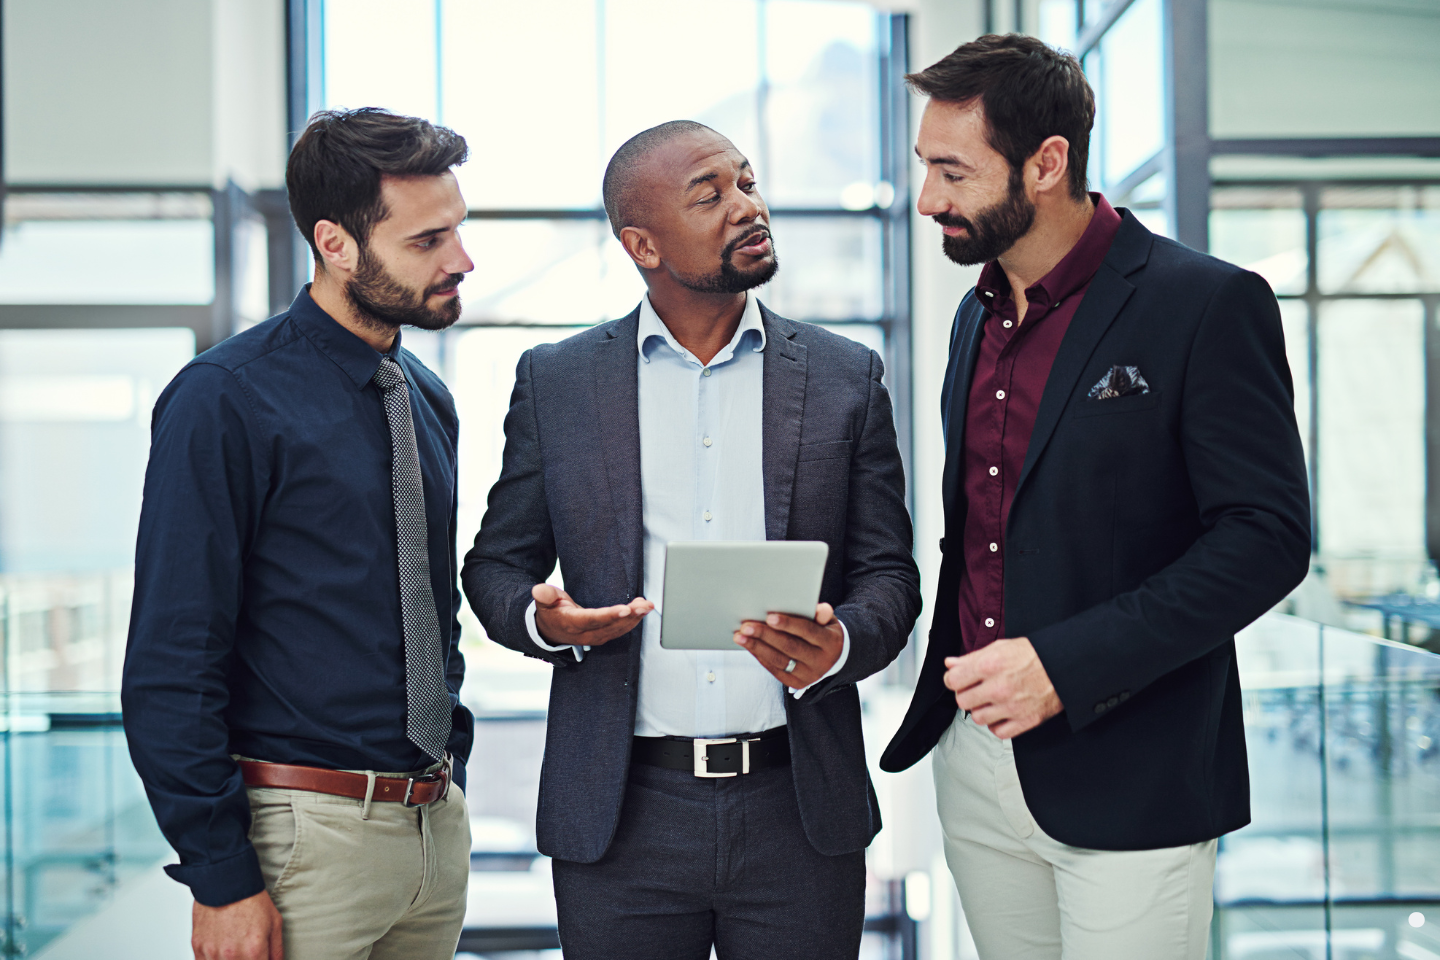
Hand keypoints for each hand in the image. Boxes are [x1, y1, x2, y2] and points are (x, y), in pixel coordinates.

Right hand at [192, 889, 282, 959]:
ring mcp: (212, 953)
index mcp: (254, 951)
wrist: (226, 881)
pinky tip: (222, 952)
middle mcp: (231, 956)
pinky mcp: (198, 948)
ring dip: (229, 959)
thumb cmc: (251, 900)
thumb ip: (276, 951)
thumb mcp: (274, 923)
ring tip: (235, 948)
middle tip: (248, 952)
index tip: (260, 957)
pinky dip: (213, 959)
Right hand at [533, 582, 652, 646]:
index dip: (609, 616)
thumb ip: (545, 595)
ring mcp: (596, 637)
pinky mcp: (603, 636)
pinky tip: (642, 610)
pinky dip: (633, 620)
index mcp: (572, 624)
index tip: (624, 609)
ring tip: (647, 605)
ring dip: (635, 618)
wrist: (550, 631)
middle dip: (630, 615)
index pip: (593, 620)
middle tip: (645, 605)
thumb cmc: (551, 612)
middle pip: (611, 625)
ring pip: (618, 629)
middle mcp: (586, 634)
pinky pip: (620, 630)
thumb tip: (538, 589)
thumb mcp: (544, 602)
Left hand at [734, 603, 843, 688]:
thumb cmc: (824, 633)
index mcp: (830, 642)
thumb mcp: (829, 622)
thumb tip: (819, 608)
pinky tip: (749, 646)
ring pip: (779, 660)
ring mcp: (808, 675)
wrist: (834, 659)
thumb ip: (823, 614)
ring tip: (740, 636)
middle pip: (790, 647)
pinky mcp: (796, 683)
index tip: (769, 617)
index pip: (807, 631)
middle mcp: (821, 662)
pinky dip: (760, 657)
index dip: (788, 624)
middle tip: (746, 625)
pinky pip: (775, 670)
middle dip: (766, 635)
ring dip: (757, 647)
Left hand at [945, 636, 1062, 738]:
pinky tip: (1001, 713)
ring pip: (978, 718)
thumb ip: (972, 657)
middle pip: (963, 701)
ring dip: (981, 710)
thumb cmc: (1035, 655)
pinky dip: (997, 724)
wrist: (1064, 666)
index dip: (954, 680)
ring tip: (991, 701)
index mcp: (990, 665)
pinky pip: (997, 732)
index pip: (953, 681)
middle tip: (976, 690)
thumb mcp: (1000, 647)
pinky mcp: (1025, 721)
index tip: (959, 680)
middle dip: (967, 695)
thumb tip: (951, 664)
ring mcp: (1012, 706)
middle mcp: (999, 687)